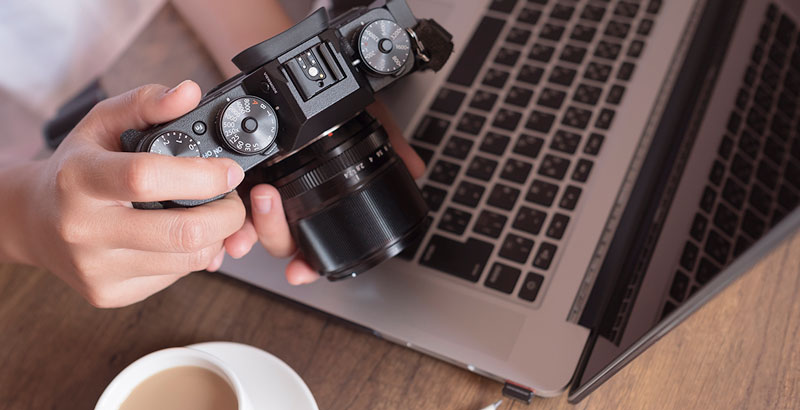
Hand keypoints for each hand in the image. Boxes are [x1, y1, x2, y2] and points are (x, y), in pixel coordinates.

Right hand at [13, 81, 246, 306]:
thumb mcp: (102, 124)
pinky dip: (193, 257)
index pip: (146, 178)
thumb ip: (145, 104)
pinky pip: (176, 278)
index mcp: (80, 179)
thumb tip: (188, 92)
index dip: (201, 176)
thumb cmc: (75, 169)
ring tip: (211, 215)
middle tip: (233, 199)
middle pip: (182, 233)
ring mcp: (97, 268)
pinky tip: (182, 237)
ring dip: (217, 237)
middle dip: (227, 215)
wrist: (34, 222)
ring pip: (188, 261)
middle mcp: (84, 229)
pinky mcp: (110, 294)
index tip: (229, 171)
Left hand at [223, 100, 424, 284]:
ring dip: (247, 227)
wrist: (296, 68)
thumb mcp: (364, 116)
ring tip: (250, 206)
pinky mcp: (236, 174)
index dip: (309, 263)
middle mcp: (289, 201)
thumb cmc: (334, 99)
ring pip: (252, 226)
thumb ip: (389, 142)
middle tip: (269, 200)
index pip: (314, 242)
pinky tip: (222, 211)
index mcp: (317, 199)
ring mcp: (261, 189)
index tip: (301, 272)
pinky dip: (223, 212)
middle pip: (281, 240)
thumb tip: (415, 168)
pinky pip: (226, 202)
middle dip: (274, 233)